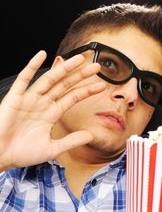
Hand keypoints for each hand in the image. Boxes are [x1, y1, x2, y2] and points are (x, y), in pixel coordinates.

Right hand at [0, 50, 105, 170]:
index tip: (102, 85)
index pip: (73, 98)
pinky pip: (24, 79)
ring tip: (79, 58)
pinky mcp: (15, 98)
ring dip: (64, 68)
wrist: (0, 156)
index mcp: (51, 114)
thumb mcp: (52, 148)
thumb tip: (91, 136)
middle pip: (65, 85)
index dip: (87, 91)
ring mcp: (29, 99)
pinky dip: (31, 66)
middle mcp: (42, 103)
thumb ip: (71, 141)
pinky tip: (42, 55)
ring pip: (50, 79)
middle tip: (96, 67)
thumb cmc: (23, 153)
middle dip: (80, 76)